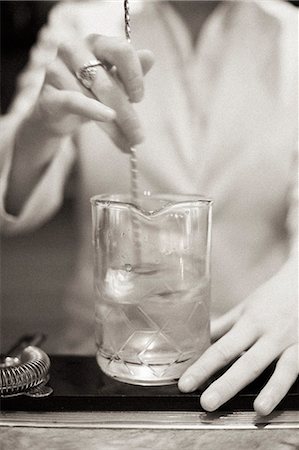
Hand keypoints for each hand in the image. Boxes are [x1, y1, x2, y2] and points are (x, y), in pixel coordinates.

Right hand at [34, 34, 153, 150]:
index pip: (120, 50)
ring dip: (114, 124)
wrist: (55, 113)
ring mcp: (56, 69)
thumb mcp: (112, 82)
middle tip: (139, 136)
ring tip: (127, 142)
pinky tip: (108, 117)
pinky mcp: (47, 93)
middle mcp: (72, 49)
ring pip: (93, 96)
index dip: (134, 75)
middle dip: (126, 112)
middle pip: (106, 80)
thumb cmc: (87, 92)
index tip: (139, 99)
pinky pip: (74, 100)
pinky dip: (93, 109)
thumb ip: (129, 71)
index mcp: (94, 42)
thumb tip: (150, 56)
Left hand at [178, 258, 297, 414]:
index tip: (185, 385)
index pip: (222, 348)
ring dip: (272, 390)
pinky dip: (291, 385)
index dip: (203, 367)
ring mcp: (293, 343)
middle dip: (227, 384)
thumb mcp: (246, 307)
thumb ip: (225, 325)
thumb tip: (199, 339)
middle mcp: (270, 334)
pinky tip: (286, 401)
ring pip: (283, 369)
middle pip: (247, 362)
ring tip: (259, 409)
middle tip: (207, 403)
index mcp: (250, 322)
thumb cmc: (272, 297)